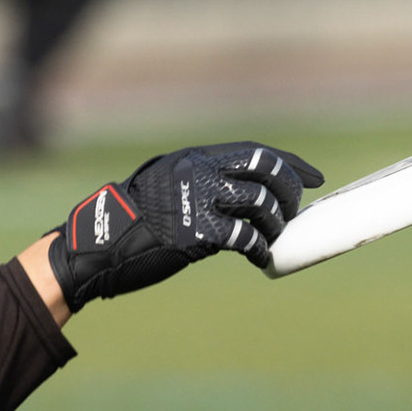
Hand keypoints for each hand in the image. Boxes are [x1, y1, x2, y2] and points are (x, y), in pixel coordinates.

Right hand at [47, 141, 322, 310]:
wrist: (96, 248)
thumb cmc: (134, 222)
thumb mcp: (167, 187)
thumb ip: (204, 183)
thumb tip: (251, 193)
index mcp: (194, 158)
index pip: (256, 152)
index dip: (290, 164)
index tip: (315, 178)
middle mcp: (198, 173)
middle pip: (266, 171)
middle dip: (290, 193)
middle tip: (292, 214)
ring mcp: (197, 201)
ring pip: (261, 203)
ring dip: (276, 224)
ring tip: (270, 238)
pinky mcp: (196, 234)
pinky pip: (245, 238)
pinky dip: (260, 249)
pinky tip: (260, 258)